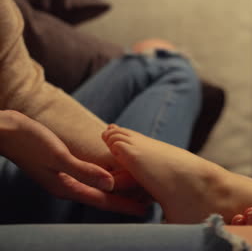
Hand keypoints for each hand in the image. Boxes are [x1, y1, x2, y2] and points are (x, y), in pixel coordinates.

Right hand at [0, 110, 147, 215]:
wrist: (7, 131)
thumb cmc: (30, 142)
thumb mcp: (58, 157)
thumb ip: (84, 171)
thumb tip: (110, 184)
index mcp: (67, 187)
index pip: (103, 200)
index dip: (124, 205)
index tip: (144, 210)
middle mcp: (68, 185)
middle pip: (103, 196)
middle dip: (124, 200)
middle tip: (147, 202)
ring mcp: (65, 177)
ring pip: (98, 186)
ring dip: (117, 189)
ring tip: (136, 190)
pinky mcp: (63, 167)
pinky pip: (90, 176)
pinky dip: (105, 177)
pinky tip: (112, 174)